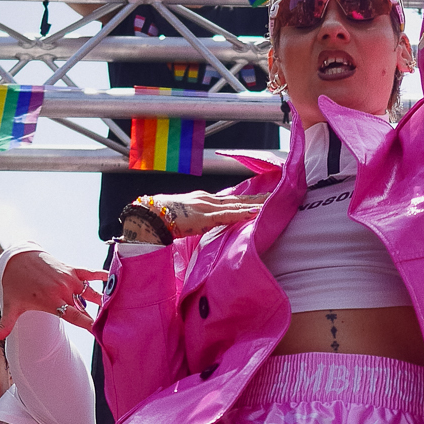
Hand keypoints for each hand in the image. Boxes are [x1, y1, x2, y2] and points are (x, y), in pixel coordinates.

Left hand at [0, 250, 106, 340]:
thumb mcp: (10, 307)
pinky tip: (112, 280)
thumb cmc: (15, 286)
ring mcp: (69, 278)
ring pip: (90, 294)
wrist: (17, 258)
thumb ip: (3, 326)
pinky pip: (91, 272)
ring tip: (109, 310)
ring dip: (98, 302)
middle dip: (95, 318)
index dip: (91, 326)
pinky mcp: (71, 268)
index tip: (101, 333)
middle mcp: (64, 290)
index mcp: (53, 303)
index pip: (77, 318)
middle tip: (107, 326)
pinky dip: (102, 276)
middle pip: (86, 309)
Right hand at [131, 190, 262, 240]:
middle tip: (277, 194)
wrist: (146, 217)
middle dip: (258, 197)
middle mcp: (206, 199)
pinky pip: (227, 215)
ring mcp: (205, 206)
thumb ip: (195, 223)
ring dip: (256, 203)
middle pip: (238, 198)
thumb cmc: (160, 221)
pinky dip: (242, 214)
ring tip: (274, 201)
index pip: (229, 199)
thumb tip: (200, 230)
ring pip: (236, 204)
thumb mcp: (182, 221)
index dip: (246, 198)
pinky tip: (255, 213)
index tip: (262, 197)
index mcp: (202, 201)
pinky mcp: (203, 217)